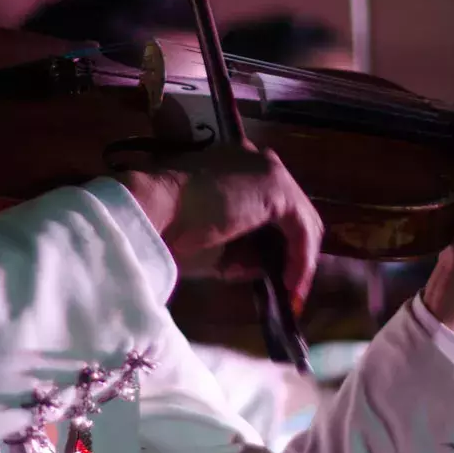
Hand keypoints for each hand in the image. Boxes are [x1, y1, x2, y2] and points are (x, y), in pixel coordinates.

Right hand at [119, 145, 322, 302]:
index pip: (265, 204)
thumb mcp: (213, 248)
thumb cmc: (169, 231)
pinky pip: (302, 227)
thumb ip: (242, 252)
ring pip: (299, 218)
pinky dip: (300, 258)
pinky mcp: (277, 186)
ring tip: (289, 292)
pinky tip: (289, 284)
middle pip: (288, 209)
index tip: (271, 275)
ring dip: (298, 258)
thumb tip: (265, 265)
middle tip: (286, 287)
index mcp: (231, 167)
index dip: (272, 242)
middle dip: (290, 251)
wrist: (152, 213)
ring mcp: (267, 169)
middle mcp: (253, 160)